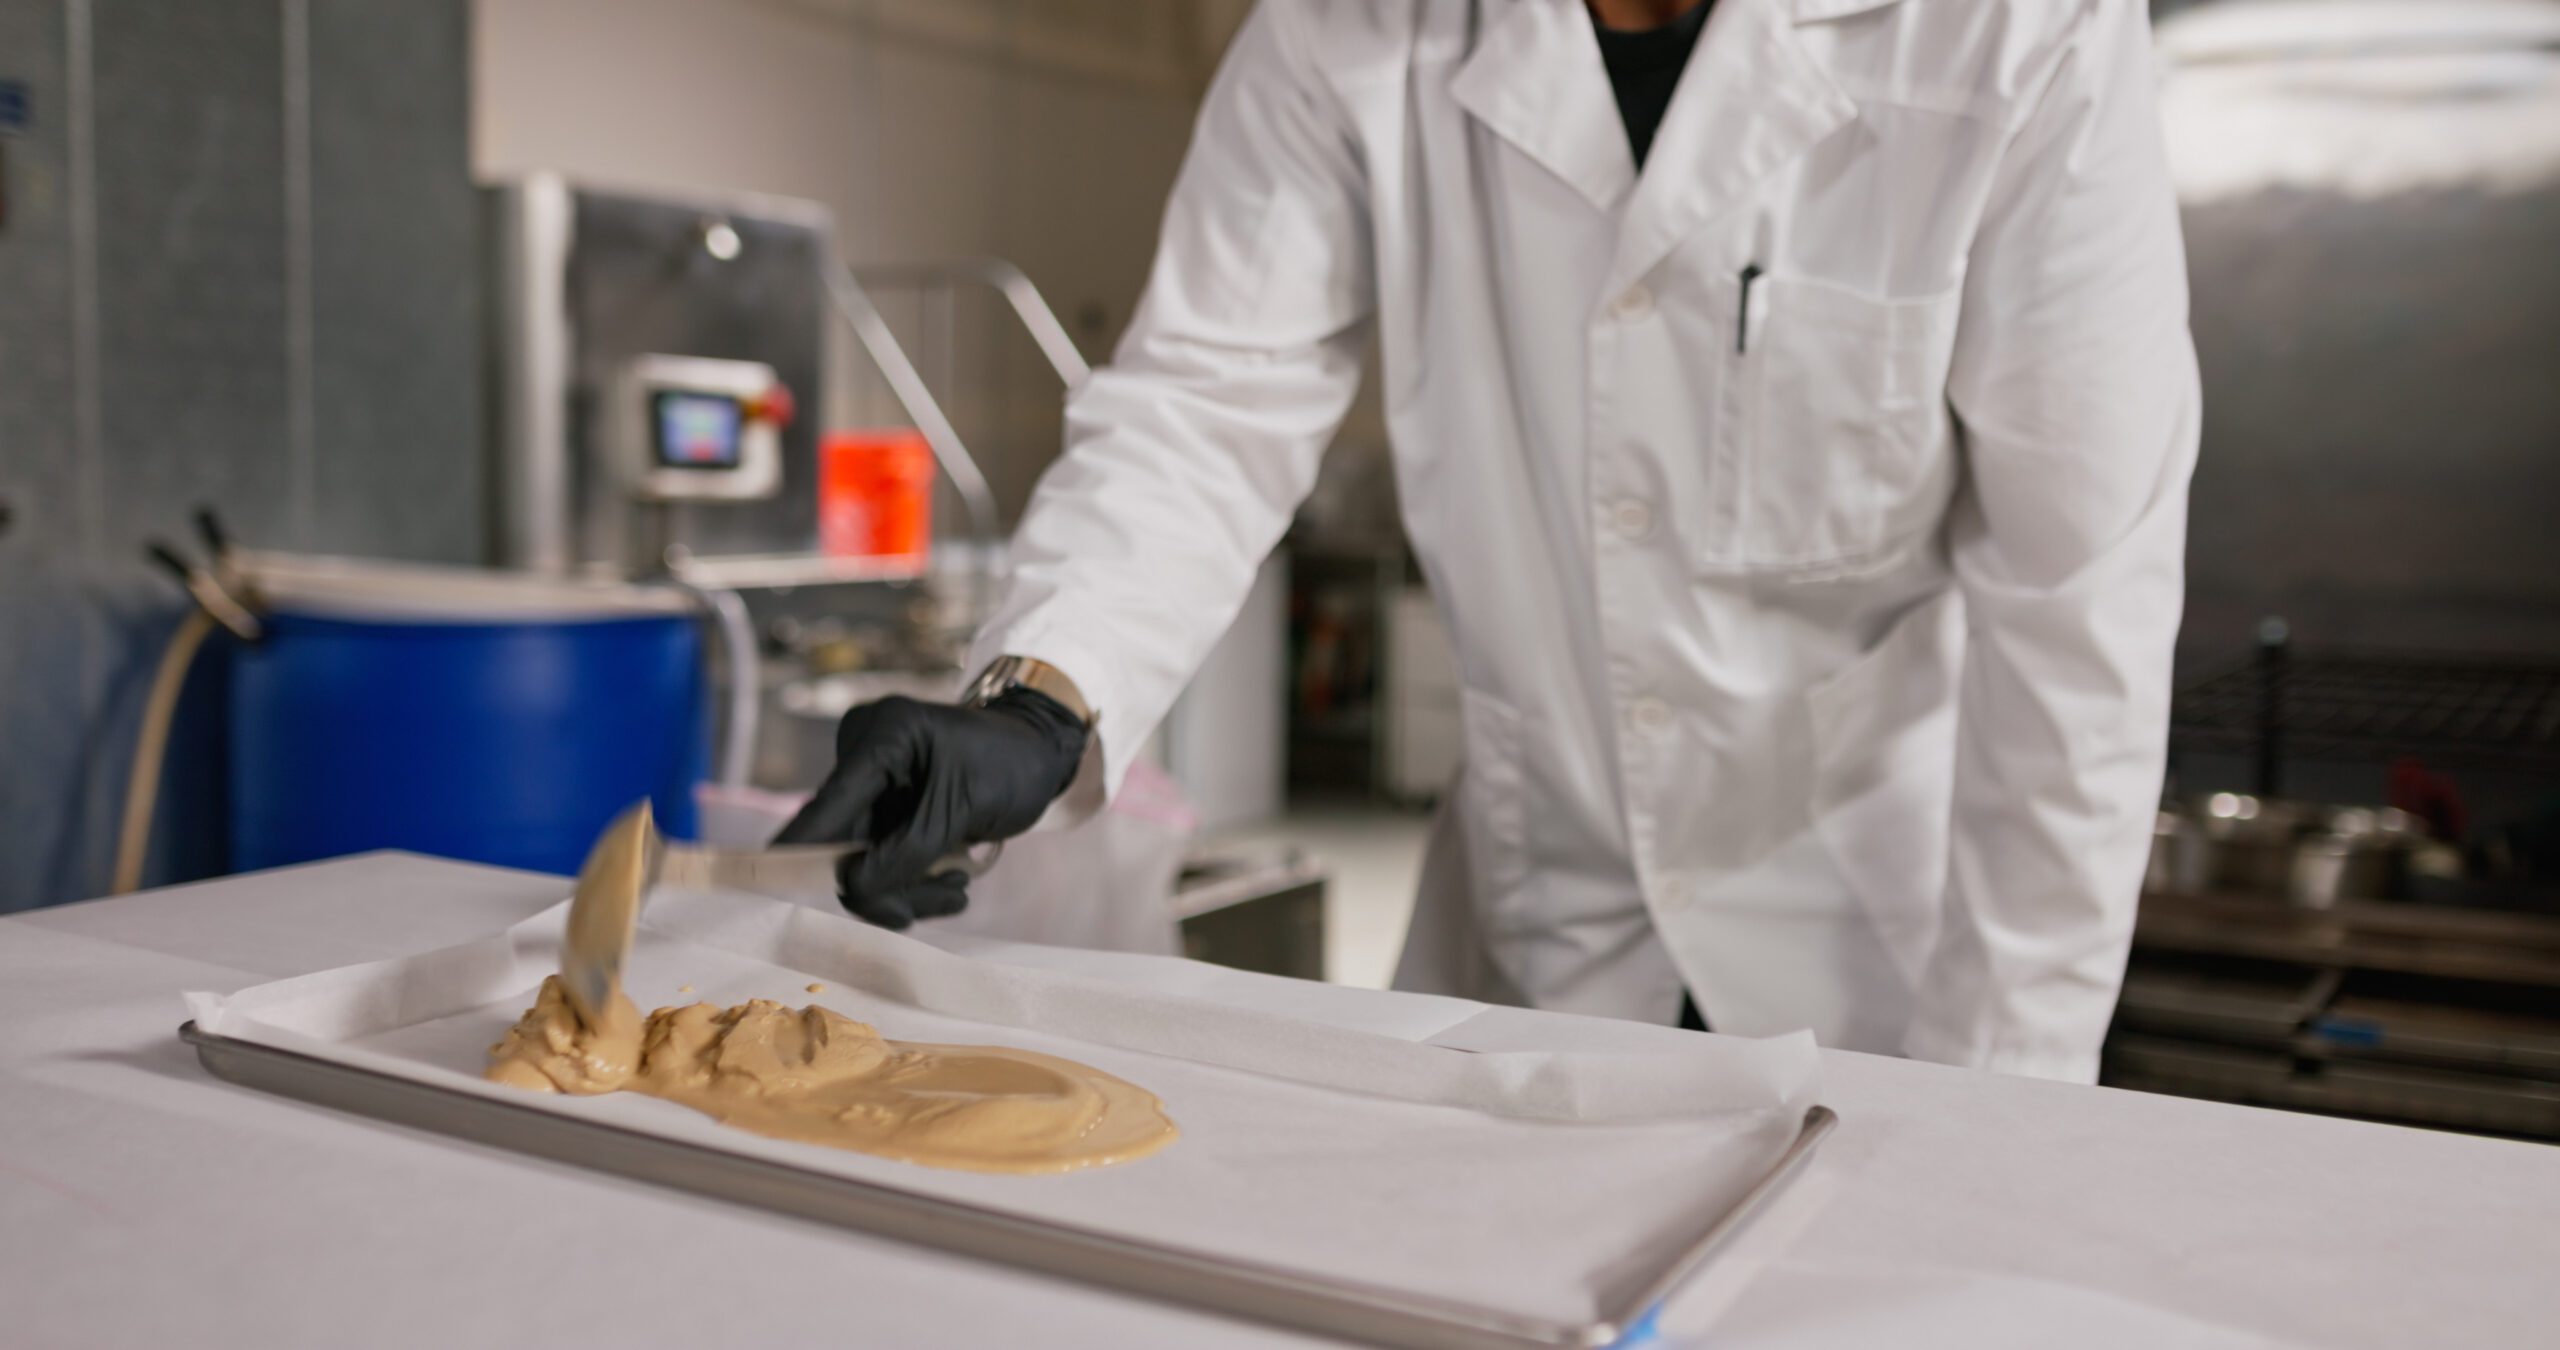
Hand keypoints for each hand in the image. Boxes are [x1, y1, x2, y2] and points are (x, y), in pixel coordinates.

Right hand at [772, 687, 1087, 928]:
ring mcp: (873, 780)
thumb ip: (907, 852)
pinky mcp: (886, 803)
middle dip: (888, 883)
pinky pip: (882, 852)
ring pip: (865, 856)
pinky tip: (953, 878)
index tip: (770, 876)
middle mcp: (866, 753)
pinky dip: (914, 875)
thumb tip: (851, 888)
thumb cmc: (1010, 766)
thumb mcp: (962, 812)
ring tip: (958, 889)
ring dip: (909, 886)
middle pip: (846, 840)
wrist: (1041, 753)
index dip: (801, 844)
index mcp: (883, 736)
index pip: (829, 802)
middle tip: (945, 902)